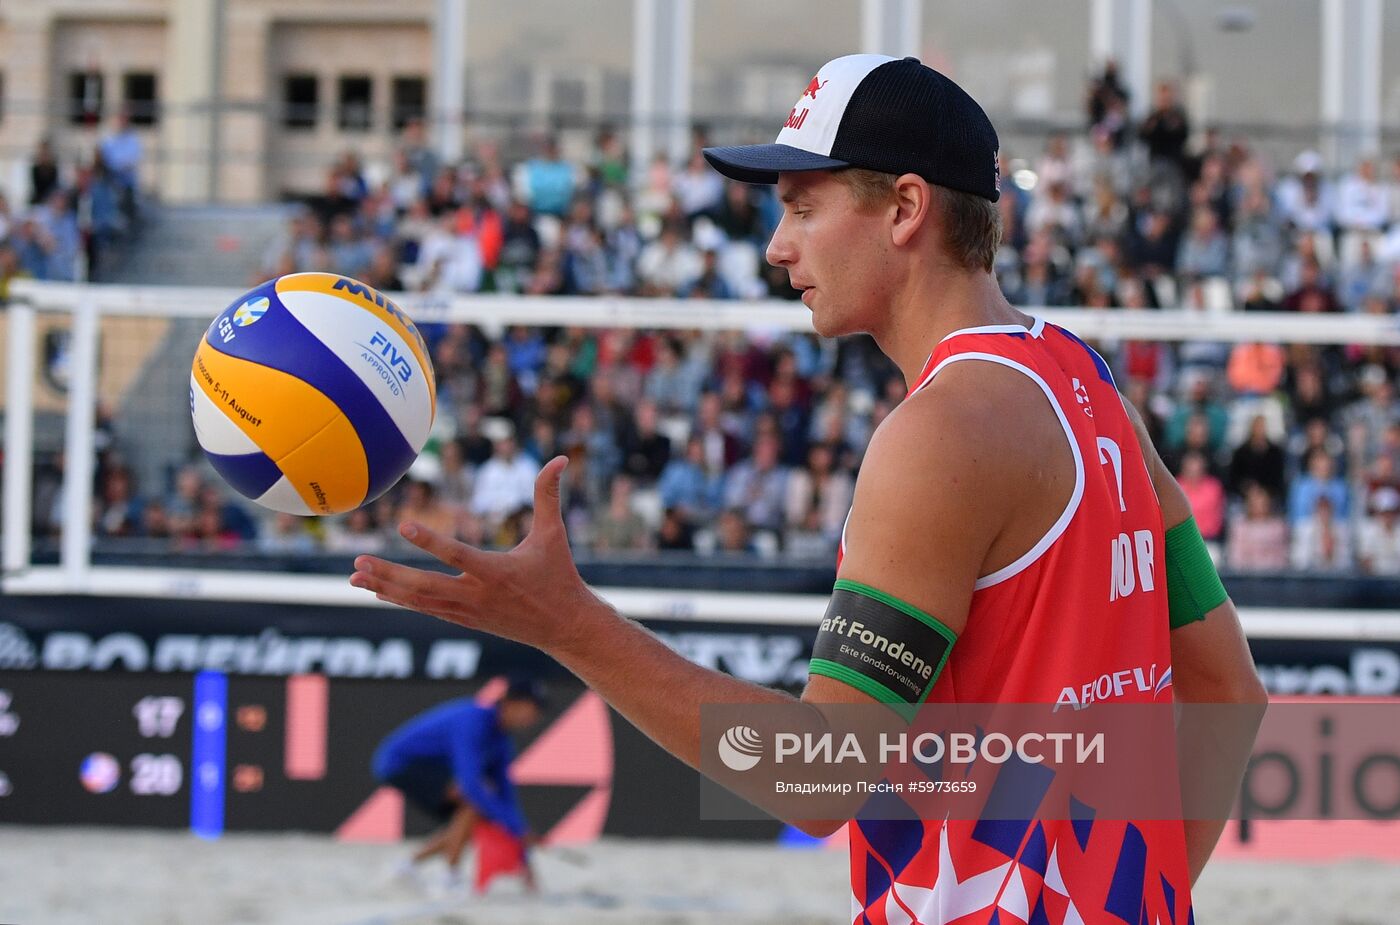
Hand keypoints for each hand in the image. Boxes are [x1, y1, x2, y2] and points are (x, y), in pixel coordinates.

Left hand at [350, 456, 603, 652]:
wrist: (564, 627)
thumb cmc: (558, 576)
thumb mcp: (554, 535)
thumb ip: (548, 495)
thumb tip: (561, 457)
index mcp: (497, 572)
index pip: (458, 555)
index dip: (431, 541)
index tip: (403, 525)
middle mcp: (477, 595)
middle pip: (425, 586)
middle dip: (390, 574)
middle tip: (358, 562)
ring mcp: (468, 611)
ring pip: (419, 600)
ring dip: (386, 586)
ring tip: (355, 575)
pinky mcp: (464, 620)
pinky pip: (426, 608)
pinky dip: (401, 598)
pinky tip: (378, 589)